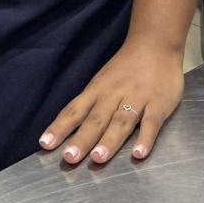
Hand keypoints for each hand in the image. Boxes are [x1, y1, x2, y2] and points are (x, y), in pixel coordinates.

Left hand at [37, 40, 185, 166]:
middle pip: (95, 119)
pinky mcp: (158, 105)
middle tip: (69, 158)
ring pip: (120, 122)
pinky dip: (145, 139)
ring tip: (97, 158)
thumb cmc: (126, 68)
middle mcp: (113, 96)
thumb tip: (68, 128)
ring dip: (109, 141)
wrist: (155, 44)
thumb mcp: (102, 81)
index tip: (44, 144)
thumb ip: (90, 104)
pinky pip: (151, 123)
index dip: (59, 127)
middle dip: (82, 139)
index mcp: (97, 90)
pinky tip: (139, 154)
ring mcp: (137, 100)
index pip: (74, 110)